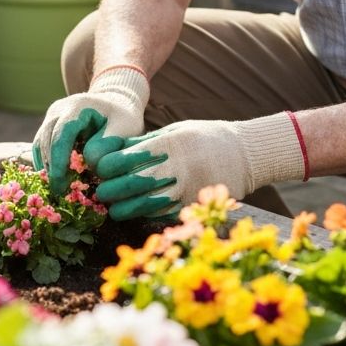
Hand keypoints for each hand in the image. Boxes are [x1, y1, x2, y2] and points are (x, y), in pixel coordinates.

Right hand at [32, 65, 149, 194]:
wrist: (116, 104)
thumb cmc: (123, 117)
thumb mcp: (124, 128)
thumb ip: (107, 145)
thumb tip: (89, 162)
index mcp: (77, 106)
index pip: (61, 134)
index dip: (59, 159)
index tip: (61, 183)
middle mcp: (58, 110)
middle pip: (46, 140)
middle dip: (51, 168)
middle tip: (60, 193)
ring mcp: (51, 118)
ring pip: (40, 146)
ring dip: (47, 168)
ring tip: (59, 189)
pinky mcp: (49, 129)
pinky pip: (42, 149)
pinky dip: (48, 165)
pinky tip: (57, 180)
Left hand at [94, 112, 305, 219]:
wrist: (244, 154)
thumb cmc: (204, 137)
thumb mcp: (174, 130)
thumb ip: (146, 142)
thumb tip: (114, 150)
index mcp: (167, 145)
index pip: (124, 160)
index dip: (107, 167)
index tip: (101, 169)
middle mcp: (174, 169)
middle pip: (129, 185)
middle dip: (110, 191)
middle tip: (102, 192)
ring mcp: (184, 190)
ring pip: (142, 206)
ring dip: (124, 208)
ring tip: (115, 207)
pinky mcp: (193, 207)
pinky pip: (161, 215)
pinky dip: (146, 215)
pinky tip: (138, 212)